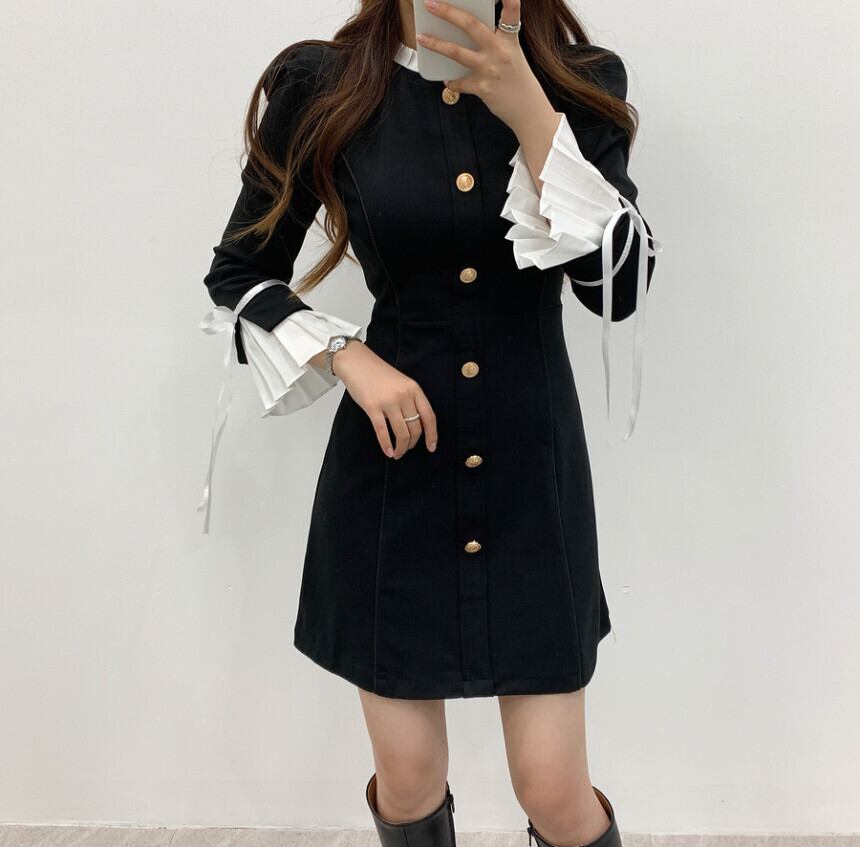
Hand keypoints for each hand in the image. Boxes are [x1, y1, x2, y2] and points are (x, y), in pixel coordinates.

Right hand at [330, 341, 437, 458]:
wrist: (357, 362)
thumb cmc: (378, 374)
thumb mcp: (402, 383)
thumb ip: (411, 401)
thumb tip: (417, 427)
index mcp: (414, 389)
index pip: (429, 416)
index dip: (432, 435)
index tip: (431, 447)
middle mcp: (404, 395)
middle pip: (415, 428)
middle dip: (412, 443)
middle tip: (406, 449)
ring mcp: (388, 401)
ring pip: (402, 433)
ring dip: (401, 447)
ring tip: (397, 453)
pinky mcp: (372, 407)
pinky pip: (383, 431)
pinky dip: (386, 445)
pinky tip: (388, 451)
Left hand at [416, 0, 556, 133]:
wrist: (528, 109)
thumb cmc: (518, 80)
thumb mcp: (512, 54)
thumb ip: (494, 41)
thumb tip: (467, 33)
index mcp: (509, 39)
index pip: (511, 10)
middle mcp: (499, 51)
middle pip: (471, 25)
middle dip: (448, 12)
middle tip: (431, 4)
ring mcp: (489, 69)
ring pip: (456, 52)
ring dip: (436, 44)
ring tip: (422, 38)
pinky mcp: (482, 87)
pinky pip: (459, 82)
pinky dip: (452, 82)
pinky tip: (447, 80)